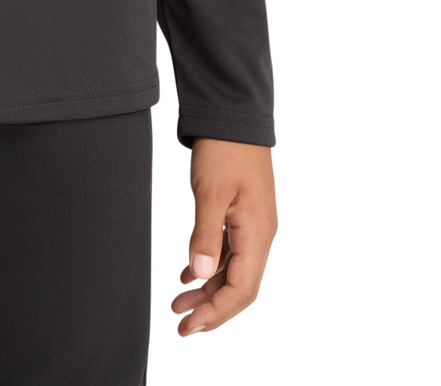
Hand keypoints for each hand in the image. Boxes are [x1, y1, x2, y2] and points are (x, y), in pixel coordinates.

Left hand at [171, 138, 276, 336]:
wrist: (233, 114)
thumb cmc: (225, 149)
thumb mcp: (210, 191)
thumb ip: (206, 235)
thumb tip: (201, 275)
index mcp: (258, 233)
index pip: (242, 289)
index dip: (217, 313)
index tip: (190, 326)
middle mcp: (261, 233)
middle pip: (240, 286)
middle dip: (212, 309)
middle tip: (181, 324)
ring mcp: (253, 224)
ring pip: (234, 270)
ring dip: (208, 289)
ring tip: (179, 303)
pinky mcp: (243, 214)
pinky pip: (230, 251)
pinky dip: (211, 265)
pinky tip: (188, 274)